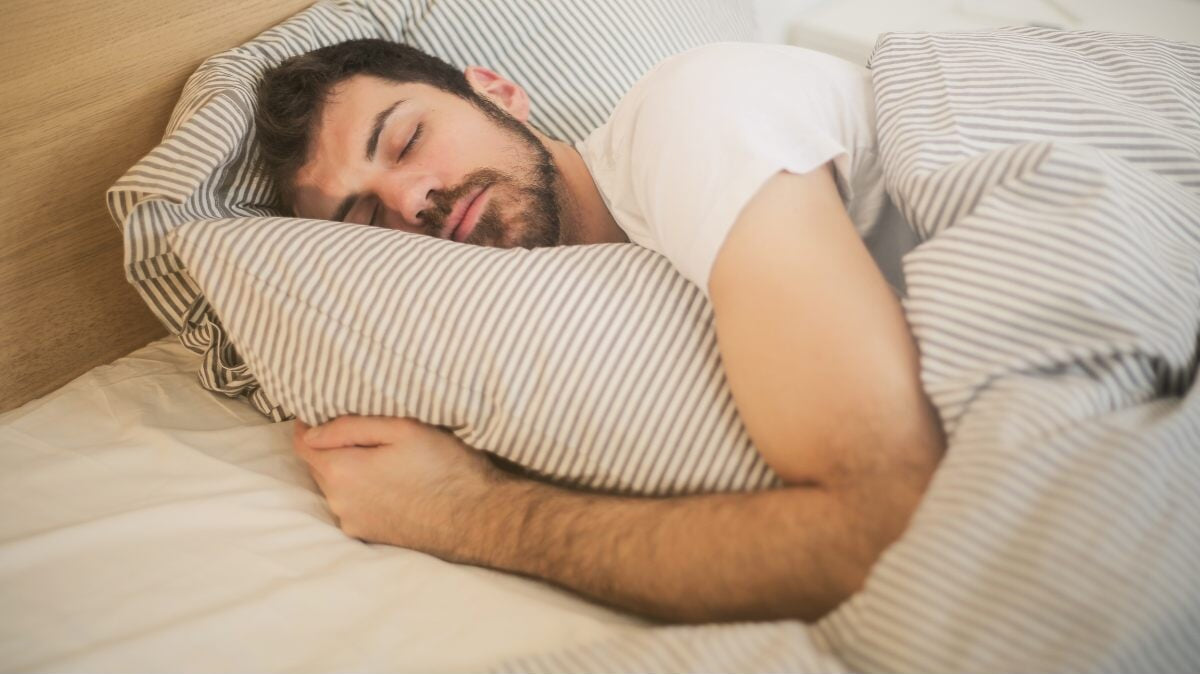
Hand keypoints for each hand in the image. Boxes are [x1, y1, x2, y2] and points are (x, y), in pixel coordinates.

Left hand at [292, 416, 502, 558]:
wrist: (478, 518)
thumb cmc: (445, 467)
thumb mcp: (402, 429)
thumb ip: (349, 427)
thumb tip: (311, 431)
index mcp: (341, 472)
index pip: (303, 444)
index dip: (308, 425)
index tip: (322, 411)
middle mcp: (339, 503)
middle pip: (320, 466)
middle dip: (333, 447)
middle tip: (366, 432)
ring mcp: (354, 523)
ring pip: (338, 488)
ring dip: (350, 471)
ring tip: (384, 459)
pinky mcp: (371, 537)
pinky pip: (355, 506)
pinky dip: (364, 492)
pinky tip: (393, 484)